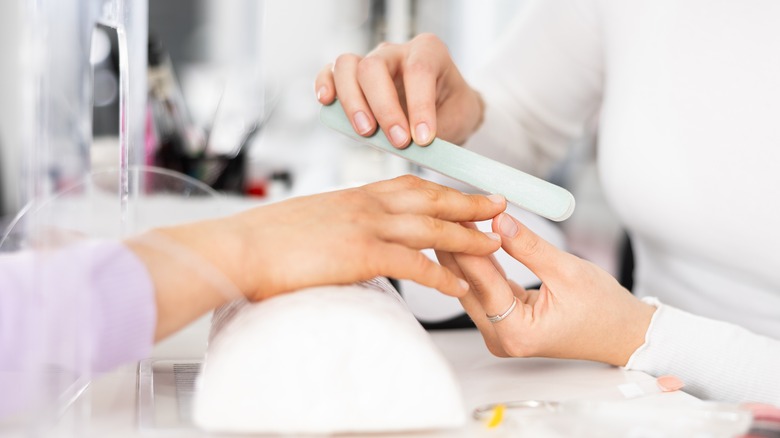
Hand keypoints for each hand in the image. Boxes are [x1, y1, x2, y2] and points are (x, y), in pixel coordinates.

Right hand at [129, 175, 505, 339]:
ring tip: (495, 244)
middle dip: (468, 202)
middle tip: (499, 205)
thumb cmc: (266, 240)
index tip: (464, 192)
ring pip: (430, 227)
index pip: (408, 185)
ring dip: (467, 236)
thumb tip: (349, 237)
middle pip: (430, 198)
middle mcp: (365, 204)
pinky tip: (459, 287)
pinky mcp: (360, 253)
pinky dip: (440, 276)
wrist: (239, 247)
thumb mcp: (310, 222)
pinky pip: (413, 264)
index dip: (441, 188)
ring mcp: (365, 226)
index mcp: (354, 195)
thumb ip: (338, 224)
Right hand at [315, 33, 483, 147]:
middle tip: (398, 141)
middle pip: (374, 67)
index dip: (419, 106)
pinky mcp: (351, 76)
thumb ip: (439, 131)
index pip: (419, 70)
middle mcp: (396, 52)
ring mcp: (370, 60)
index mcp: (429, 52)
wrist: (445, 109)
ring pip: (347, 67)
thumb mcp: (460, 119)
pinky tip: (327, 103)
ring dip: (353, 102)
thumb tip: (416, 148)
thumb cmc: (452, 110)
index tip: (423, 139)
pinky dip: (325, 85)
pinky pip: (330, 72)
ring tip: (366, 132)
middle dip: (384, 108)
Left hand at [436, 214, 655, 366]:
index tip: (457, 217)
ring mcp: (500, 332)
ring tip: (457, 218)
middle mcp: (502, 338)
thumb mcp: (567, 271)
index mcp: (517, 333)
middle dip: (460, 247)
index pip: (483, 283)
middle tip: (449, 212)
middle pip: (470, 286)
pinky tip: (472, 237)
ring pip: (473, 286)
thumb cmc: (604, 311)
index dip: (469, 245)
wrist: (622, 334)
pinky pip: (485, 288)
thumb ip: (528, 246)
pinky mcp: (503, 322)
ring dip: (467, 253)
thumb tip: (499, 220)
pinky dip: (481, 263)